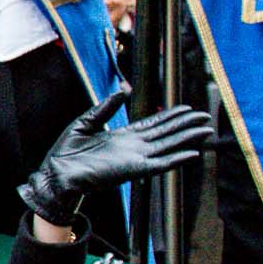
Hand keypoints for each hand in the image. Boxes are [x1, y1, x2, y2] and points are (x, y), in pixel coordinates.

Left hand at [18, 90, 214, 228]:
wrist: (56, 173)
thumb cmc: (66, 152)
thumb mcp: (86, 122)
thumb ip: (106, 108)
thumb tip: (122, 90)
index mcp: (122, 136)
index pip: (153, 124)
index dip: (170, 116)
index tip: (187, 108)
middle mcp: (132, 147)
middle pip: (166, 133)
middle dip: (185, 125)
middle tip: (206, 117)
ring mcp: (134, 158)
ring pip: (168, 146)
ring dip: (187, 139)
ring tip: (206, 130)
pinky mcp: (133, 170)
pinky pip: (159, 164)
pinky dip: (176, 159)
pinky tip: (192, 153)